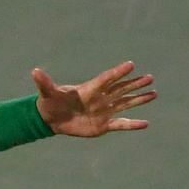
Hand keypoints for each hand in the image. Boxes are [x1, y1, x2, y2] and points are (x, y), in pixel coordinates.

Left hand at [30, 61, 156, 137]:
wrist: (52, 118)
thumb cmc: (50, 102)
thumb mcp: (47, 93)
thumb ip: (44, 83)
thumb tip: (34, 71)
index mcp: (89, 89)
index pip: (107, 79)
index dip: (118, 72)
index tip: (131, 64)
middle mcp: (100, 98)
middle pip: (121, 89)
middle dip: (135, 84)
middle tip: (150, 78)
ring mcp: (104, 111)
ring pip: (125, 104)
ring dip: (139, 99)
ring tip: (154, 94)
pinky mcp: (104, 125)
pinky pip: (121, 124)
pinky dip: (133, 124)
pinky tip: (145, 123)